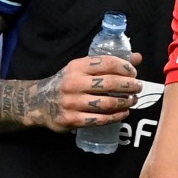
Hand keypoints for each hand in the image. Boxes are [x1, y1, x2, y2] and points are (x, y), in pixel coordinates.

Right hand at [25, 52, 143, 130]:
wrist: (39, 102)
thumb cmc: (67, 83)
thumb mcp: (81, 69)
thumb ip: (108, 63)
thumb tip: (137, 57)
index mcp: (77, 66)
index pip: (108, 62)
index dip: (125, 67)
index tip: (133, 72)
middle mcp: (74, 83)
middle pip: (110, 83)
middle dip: (129, 86)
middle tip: (138, 87)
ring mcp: (72, 102)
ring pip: (107, 103)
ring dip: (125, 102)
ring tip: (132, 101)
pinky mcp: (72, 119)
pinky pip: (100, 120)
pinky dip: (116, 117)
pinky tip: (123, 113)